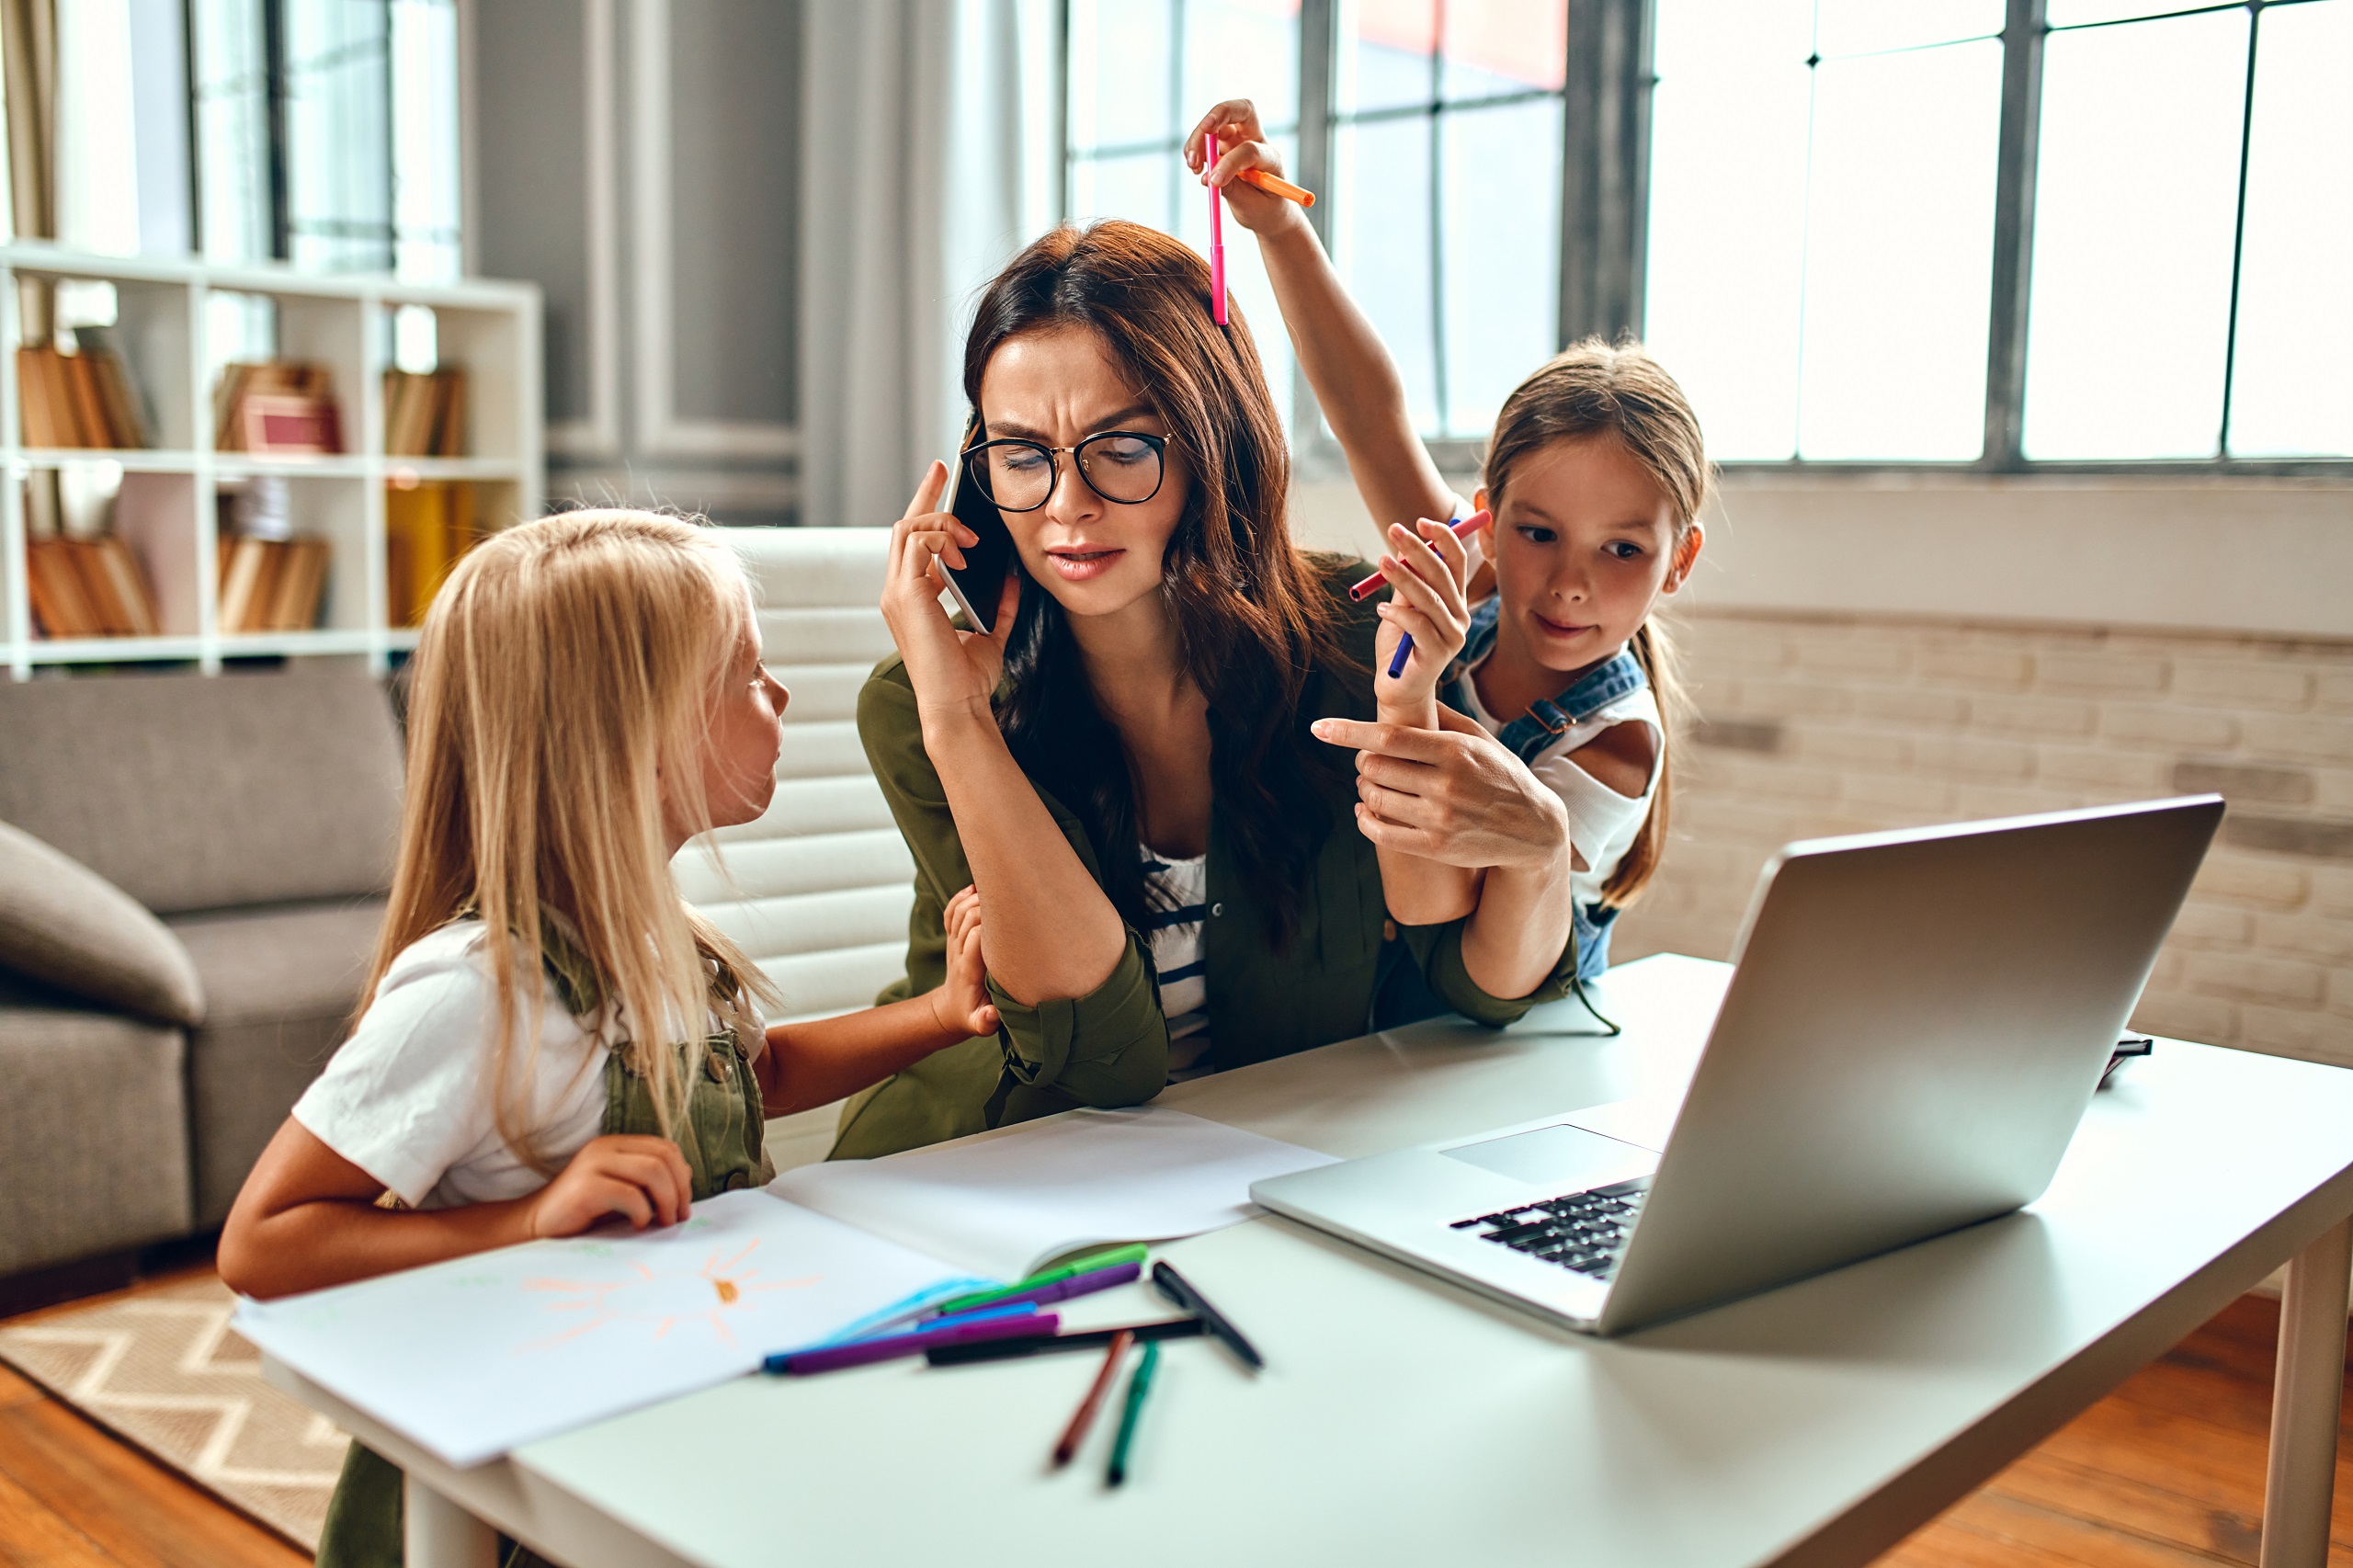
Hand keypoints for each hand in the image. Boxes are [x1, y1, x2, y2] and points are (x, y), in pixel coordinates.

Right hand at [525, 1135, 694, 1236]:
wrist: (535, 1225)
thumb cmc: (584, 1212)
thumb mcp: (622, 1193)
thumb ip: (649, 1182)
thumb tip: (686, 1178)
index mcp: (616, 1145)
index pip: (665, 1148)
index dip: (682, 1175)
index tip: (683, 1204)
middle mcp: (605, 1148)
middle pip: (663, 1158)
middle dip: (679, 1190)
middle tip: (678, 1217)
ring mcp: (593, 1165)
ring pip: (652, 1171)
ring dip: (667, 1200)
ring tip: (663, 1222)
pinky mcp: (584, 1188)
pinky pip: (629, 1194)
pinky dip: (643, 1212)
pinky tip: (637, 1225)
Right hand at [880, 462, 1020, 733]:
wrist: (958, 706)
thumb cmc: (968, 679)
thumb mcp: (990, 632)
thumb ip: (999, 604)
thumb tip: (1012, 578)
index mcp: (911, 598)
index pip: (911, 542)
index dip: (924, 508)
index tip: (940, 481)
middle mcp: (897, 592)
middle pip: (903, 525)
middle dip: (925, 493)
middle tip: (943, 469)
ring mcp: (896, 593)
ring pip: (907, 528)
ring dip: (942, 523)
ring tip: (972, 540)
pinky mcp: (905, 595)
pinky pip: (918, 544)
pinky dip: (942, 539)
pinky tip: (965, 556)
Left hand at [929, 884, 1002, 1038]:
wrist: (951, 1009)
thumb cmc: (972, 1015)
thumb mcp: (980, 1024)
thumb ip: (984, 1021)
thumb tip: (990, 1015)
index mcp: (968, 970)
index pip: (975, 937)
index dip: (991, 926)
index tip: (1013, 922)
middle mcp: (958, 951)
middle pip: (968, 917)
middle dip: (988, 906)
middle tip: (1013, 901)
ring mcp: (953, 942)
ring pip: (960, 910)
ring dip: (977, 898)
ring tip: (999, 893)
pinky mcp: (953, 937)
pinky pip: (952, 911)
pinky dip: (961, 897)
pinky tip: (975, 889)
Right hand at [1183, 99, 1311, 238]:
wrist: (1268, 212)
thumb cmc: (1265, 210)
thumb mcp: (1252, 207)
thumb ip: (1232, 191)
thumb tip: (1208, 178)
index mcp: (1270, 159)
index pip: (1250, 150)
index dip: (1230, 163)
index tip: (1214, 182)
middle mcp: (1256, 141)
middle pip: (1241, 111)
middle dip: (1220, 114)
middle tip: (1204, 130)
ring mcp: (1239, 140)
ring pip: (1218, 122)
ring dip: (1200, 137)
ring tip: (1192, 164)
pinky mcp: (1224, 145)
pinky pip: (1207, 137)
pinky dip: (1196, 147)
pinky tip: (1194, 166)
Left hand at [1311, 706, 1572, 872]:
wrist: (1533, 829)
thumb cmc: (1502, 775)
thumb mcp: (1481, 739)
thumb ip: (1443, 716)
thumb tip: (1407, 694)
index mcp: (1454, 751)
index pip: (1388, 738)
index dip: (1348, 732)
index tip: (1319, 728)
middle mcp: (1447, 784)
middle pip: (1374, 767)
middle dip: (1362, 761)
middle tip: (1368, 760)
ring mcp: (1440, 819)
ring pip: (1374, 798)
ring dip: (1364, 788)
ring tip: (1372, 783)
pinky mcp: (1436, 848)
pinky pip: (1380, 833)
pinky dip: (1364, 819)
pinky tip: (1365, 810)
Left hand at [1373, 517, 1478, 714]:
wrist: (1396, 688)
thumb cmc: (1399, 647)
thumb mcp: (1400, 609)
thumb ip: (1405, 584)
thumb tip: (1402, 548)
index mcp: (1454, 601)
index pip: (1456, 562)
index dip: (1442, 538)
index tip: (1419, 522)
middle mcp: (1459, 616)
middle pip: (1443, 575)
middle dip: (1418, 549)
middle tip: (1394, 530)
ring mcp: (1452, 636)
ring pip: (1429, 598)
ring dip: (1404, 577)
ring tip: (1382, 562)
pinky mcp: (1437, 655)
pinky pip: (1418, 626)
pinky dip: (1398, 614)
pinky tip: (1380, 610)